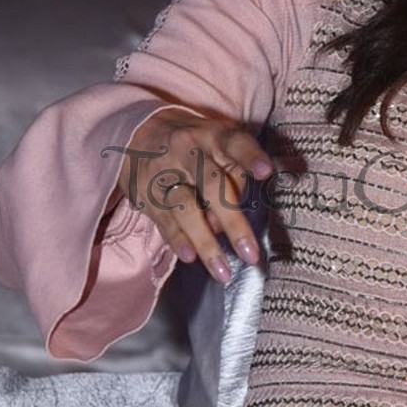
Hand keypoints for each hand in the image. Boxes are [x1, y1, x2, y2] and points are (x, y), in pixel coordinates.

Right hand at [115, 108, 273, 281]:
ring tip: (223, 272)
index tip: (266, 172)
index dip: (251, 156)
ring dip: (205, 242)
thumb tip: (227, 223)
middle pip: (212, 185)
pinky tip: (190, 257)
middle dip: (234, 222)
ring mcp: (164, 172)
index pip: (235, 142)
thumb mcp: (218, 145)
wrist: (139, 134)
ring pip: (186, 208)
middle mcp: (187, 151)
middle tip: (251, 254)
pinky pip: (164, 220)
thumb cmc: (196, 146)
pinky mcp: (146, 193)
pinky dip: (178, 239)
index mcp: (213, 136)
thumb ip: (234, 176)